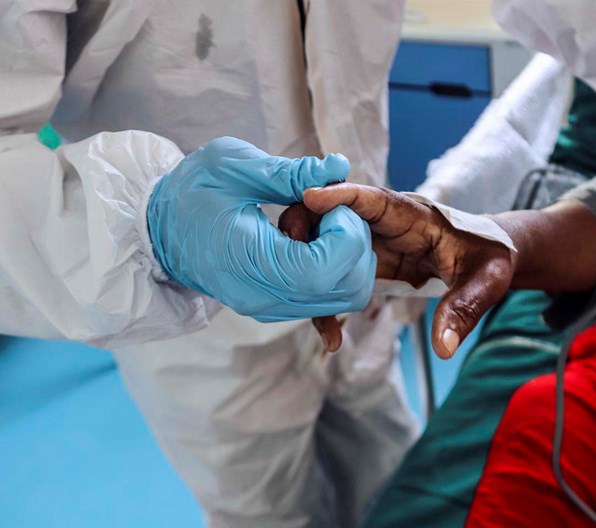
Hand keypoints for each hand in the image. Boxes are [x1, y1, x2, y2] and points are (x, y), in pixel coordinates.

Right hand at [147, 138, 375, 320]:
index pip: (325, 270)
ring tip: (322, 223)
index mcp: (251, 263)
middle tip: (333, 211)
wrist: (160, 230)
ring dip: (347, 258)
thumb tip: (339, 168)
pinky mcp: (274, 306)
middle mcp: (264, 297)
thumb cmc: (190, 193)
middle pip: (344, 289)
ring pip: (341, 298)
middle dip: (354, 246)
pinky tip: (317, 239)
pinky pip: (325, 298)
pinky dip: (336, 269)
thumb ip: (290, 172)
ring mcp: (270, 307)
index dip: (345, 237)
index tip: (334, 204)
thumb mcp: (232, 167)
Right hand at [302, 183, 515, 357]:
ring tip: (312, 314)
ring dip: (308, 271)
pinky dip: (326, 300)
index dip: (338, 194)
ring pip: (324, 245)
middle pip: (330, 215)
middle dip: (303, 231)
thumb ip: (465, 308)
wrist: (487, 259)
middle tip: (290, 265)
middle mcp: (383, 224)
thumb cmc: (490, 258)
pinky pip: (336, 274)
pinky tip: (331, 333)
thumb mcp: (487, 281)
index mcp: (412, 215)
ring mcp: (371, 243)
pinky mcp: (367, 263)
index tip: (309, 196)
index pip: (371, 198)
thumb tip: (442, 347)